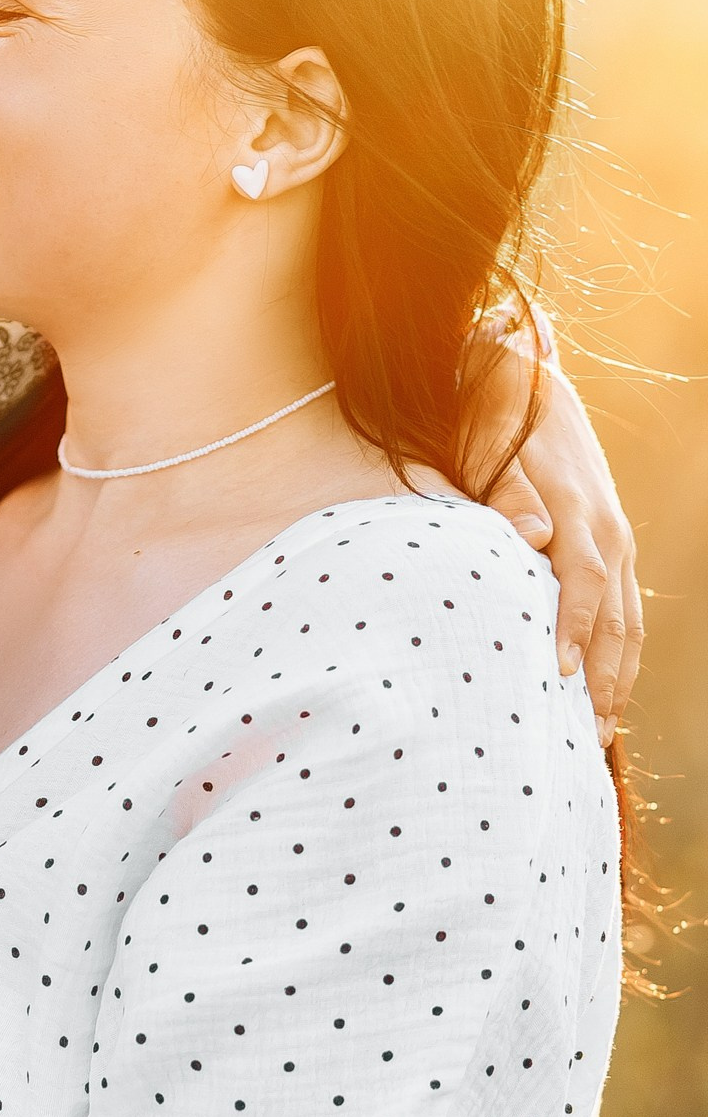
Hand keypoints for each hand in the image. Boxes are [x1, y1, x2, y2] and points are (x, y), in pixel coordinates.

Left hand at [469, 339, 640, 736]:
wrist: (524, 376)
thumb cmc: (492, 416)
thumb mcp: (487, 446)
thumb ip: (506, 495)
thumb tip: (531, 538)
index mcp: (577, 511)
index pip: (584, 584)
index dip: (576, 631)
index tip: (564, 679)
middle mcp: (607, 529)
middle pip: (617, 617)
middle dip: (607, 679)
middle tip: (589, 739)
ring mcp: (615, 537)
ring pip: (629, 619)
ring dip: (620, 676)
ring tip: (600, 731)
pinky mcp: (610, 542)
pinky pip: (625, 607)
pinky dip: (619, 650)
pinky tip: (604, 686)